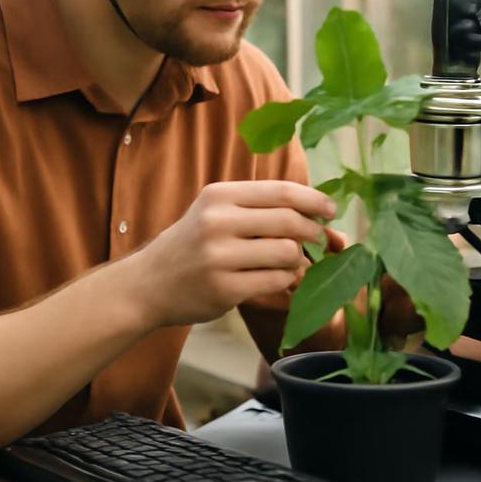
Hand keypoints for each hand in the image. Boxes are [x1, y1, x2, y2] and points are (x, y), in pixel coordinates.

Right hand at [129, 181, 335, 327]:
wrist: (148, 284)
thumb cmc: (193, 243)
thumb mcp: (216, 211)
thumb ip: (260, 207)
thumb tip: (318, 210)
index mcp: (220, 195)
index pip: (282, 192)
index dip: (314, 200)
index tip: (331, 210)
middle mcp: (218, 222)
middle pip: (290, 221)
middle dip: (313, 231)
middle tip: (318, 239)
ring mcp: (219, 257)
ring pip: (287, 253)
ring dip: (298, 259)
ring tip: (290, 261)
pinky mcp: (224, 289)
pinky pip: (276, 281)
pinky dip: (285, 280)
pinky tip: (277, 278)